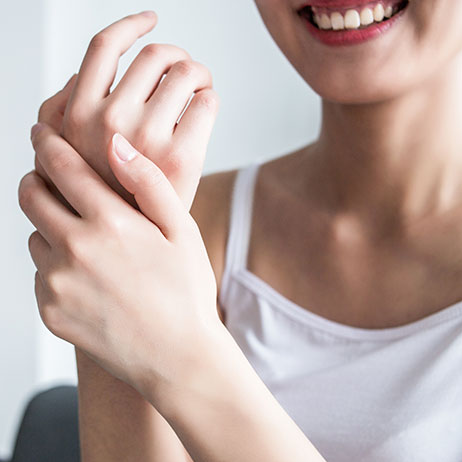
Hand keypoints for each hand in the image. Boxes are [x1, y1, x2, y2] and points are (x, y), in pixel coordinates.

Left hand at [19, 124, 222, 397]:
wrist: (178, 357)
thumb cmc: (187, 292)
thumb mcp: (182, 231)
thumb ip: (148, 183)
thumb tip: (116, 144)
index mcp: (110, 223)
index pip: (61, 167)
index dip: (47, 143)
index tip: (42, 132)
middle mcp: (74, 249)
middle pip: (31, 196)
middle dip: (36, 180)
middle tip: (51, 180)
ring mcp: (57, 283)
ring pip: (35, 237)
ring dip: (51, 229)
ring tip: (88, 245)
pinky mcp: (50, 311)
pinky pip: (41, 275)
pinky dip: (56, 268)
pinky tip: (90, 280)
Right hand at [35, 11, 217, 211]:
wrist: (134, 247)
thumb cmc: (105, 196)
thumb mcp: (63, 155)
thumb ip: (60, 114)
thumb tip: (80, 74)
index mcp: (77, 116)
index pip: (104, 47)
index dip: (131, 25)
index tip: (150, 19)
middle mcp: (110, 122)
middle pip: (156, 55)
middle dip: (175, 57)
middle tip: (185, 72)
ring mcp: (147, 139)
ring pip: (185, 72)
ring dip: (197, 74)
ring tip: (197, 91)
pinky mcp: (182, 158)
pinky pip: (207, 103)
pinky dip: (210, 98)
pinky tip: (204, 109)